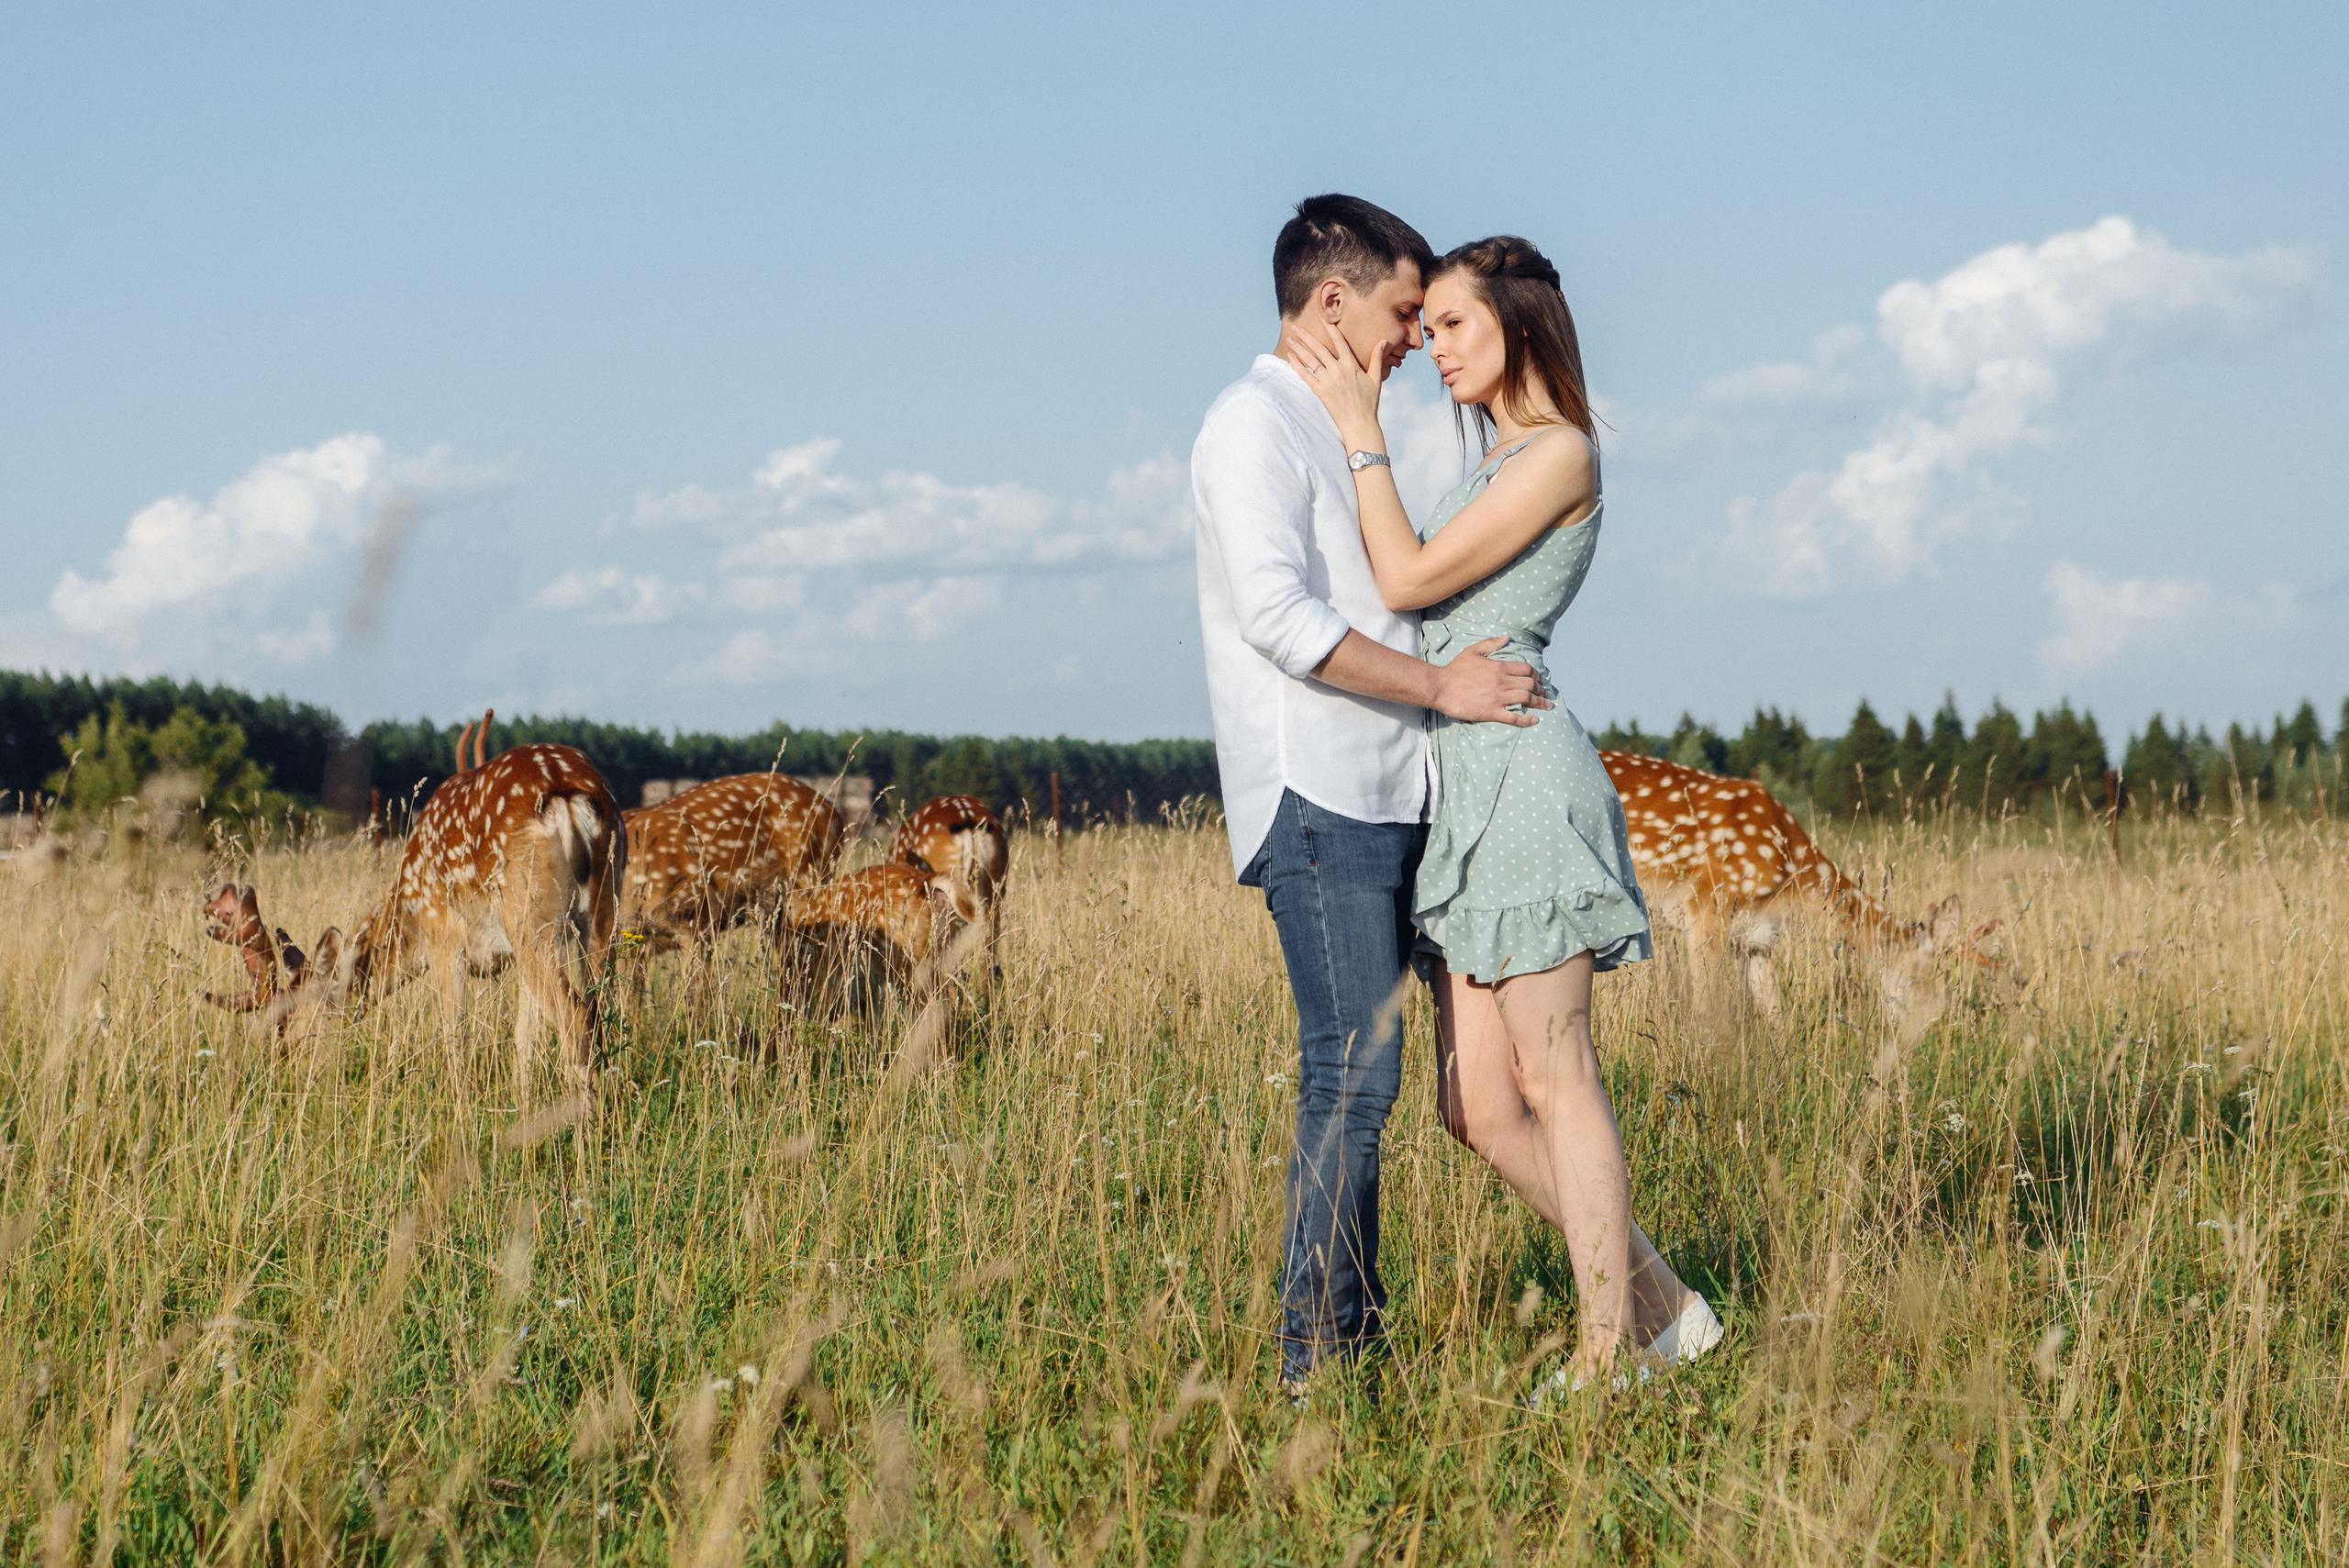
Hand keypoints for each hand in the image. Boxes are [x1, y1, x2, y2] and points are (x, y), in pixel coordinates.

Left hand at [1281, 320, 1384, 448]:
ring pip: (1310, 360)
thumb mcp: (1375, 378)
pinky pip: (1306, 376)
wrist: (1359, 423)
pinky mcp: (1320, 392)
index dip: (1330, 329)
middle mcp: (1338, 370)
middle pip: (1319, 348)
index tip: (1322, 318)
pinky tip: (1290, 357)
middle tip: (1295, 326)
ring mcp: (1328, 381)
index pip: (1339, 342)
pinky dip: (1297, 366)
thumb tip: (1383, 341)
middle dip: (1306, 336)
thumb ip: (1377, 358)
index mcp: (1351, 365)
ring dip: (1299, 348)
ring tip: (1289, 339)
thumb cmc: (1369, 402)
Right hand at [1429, 637, 1551, 726]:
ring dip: (1540, 703)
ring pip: (1526, 699)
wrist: (1440, 687)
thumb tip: (1507, 637)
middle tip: (1545, 693)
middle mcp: (1502, 682)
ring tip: (1546, 706)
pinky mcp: (1491, 712)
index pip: (1526, 669)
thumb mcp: (1473, 651)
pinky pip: (1514, 717)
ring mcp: (1498, 698)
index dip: (1536, 674)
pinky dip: (1527, 720)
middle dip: (1541, 689)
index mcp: (1499, 666)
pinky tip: (1535, 720)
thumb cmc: (1455, 669)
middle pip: (1530, 684)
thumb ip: (1491, 643)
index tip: (1539, 679)